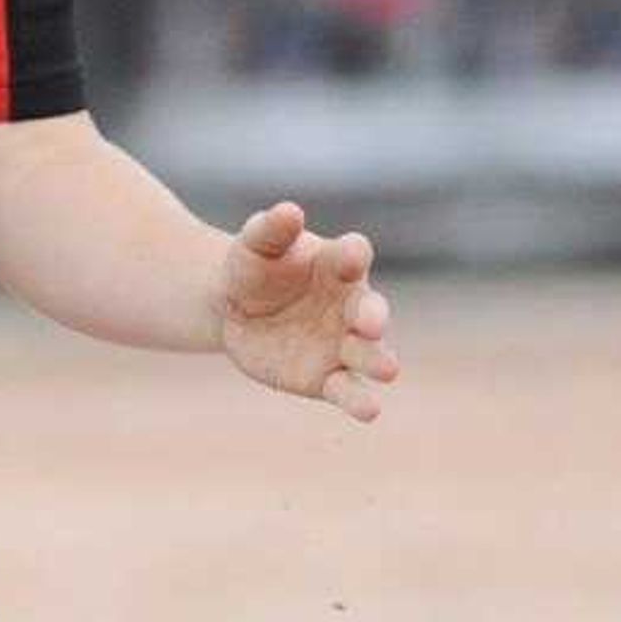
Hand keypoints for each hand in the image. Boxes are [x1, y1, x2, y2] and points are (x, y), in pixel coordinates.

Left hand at [215, 200, 400, 420]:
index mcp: (336, 264)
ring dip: (378, 360)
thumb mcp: (253, 246)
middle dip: (374, 315)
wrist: (232, 309)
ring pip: (369, 354)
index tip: (350, 254)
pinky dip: (360, 401)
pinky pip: (348, 391)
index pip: (353, 255)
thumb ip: (270, 229)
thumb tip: (290, 210)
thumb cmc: (253, 268)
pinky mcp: (327, 378)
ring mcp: (343, 344)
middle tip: (371, 322)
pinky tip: (369, 411)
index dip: (353, 254)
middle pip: (371, 309)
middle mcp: (350, 305)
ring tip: (388, 370)